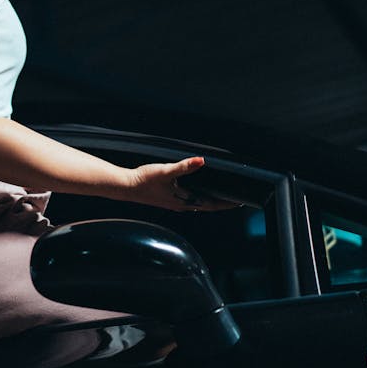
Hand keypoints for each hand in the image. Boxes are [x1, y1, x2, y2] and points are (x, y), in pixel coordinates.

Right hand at [124, 156, 238, 211]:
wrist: (126, 186)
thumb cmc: (144, 181)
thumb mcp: (166, 171)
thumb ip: (185, 166)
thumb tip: (201, 161)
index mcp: (185, 201)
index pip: (212, 205)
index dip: (227, 203)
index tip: (240, 202)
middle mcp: (182, 204)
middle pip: (208, 206)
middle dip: (222, 202)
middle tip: (235, 199)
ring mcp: (175, 203)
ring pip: (199, 204)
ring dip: (211, 201)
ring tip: (221, 196)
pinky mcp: (168, 199)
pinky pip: (190, 200)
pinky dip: (199, 197)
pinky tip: (197, 191)